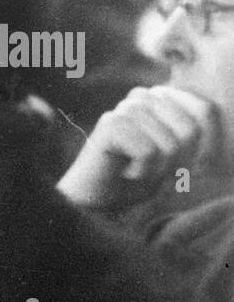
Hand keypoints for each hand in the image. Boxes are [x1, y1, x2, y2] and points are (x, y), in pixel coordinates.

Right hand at [58, 86, 221, 210]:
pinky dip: (142, 171)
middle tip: (149, 170)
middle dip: (176, 161)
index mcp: (158, 98)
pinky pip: (149, 151)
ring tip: (135, 171)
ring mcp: (124, 109)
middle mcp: (140, 97)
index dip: (200, 147)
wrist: (94, 204)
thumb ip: (191, 132)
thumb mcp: (175, 156)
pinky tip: (124, 173)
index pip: (205, 111)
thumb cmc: (133, 181)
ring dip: (158, 169)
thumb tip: (208, 113)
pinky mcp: (111, 125)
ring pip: (170, 143)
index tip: (172, 165)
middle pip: (190, 129)